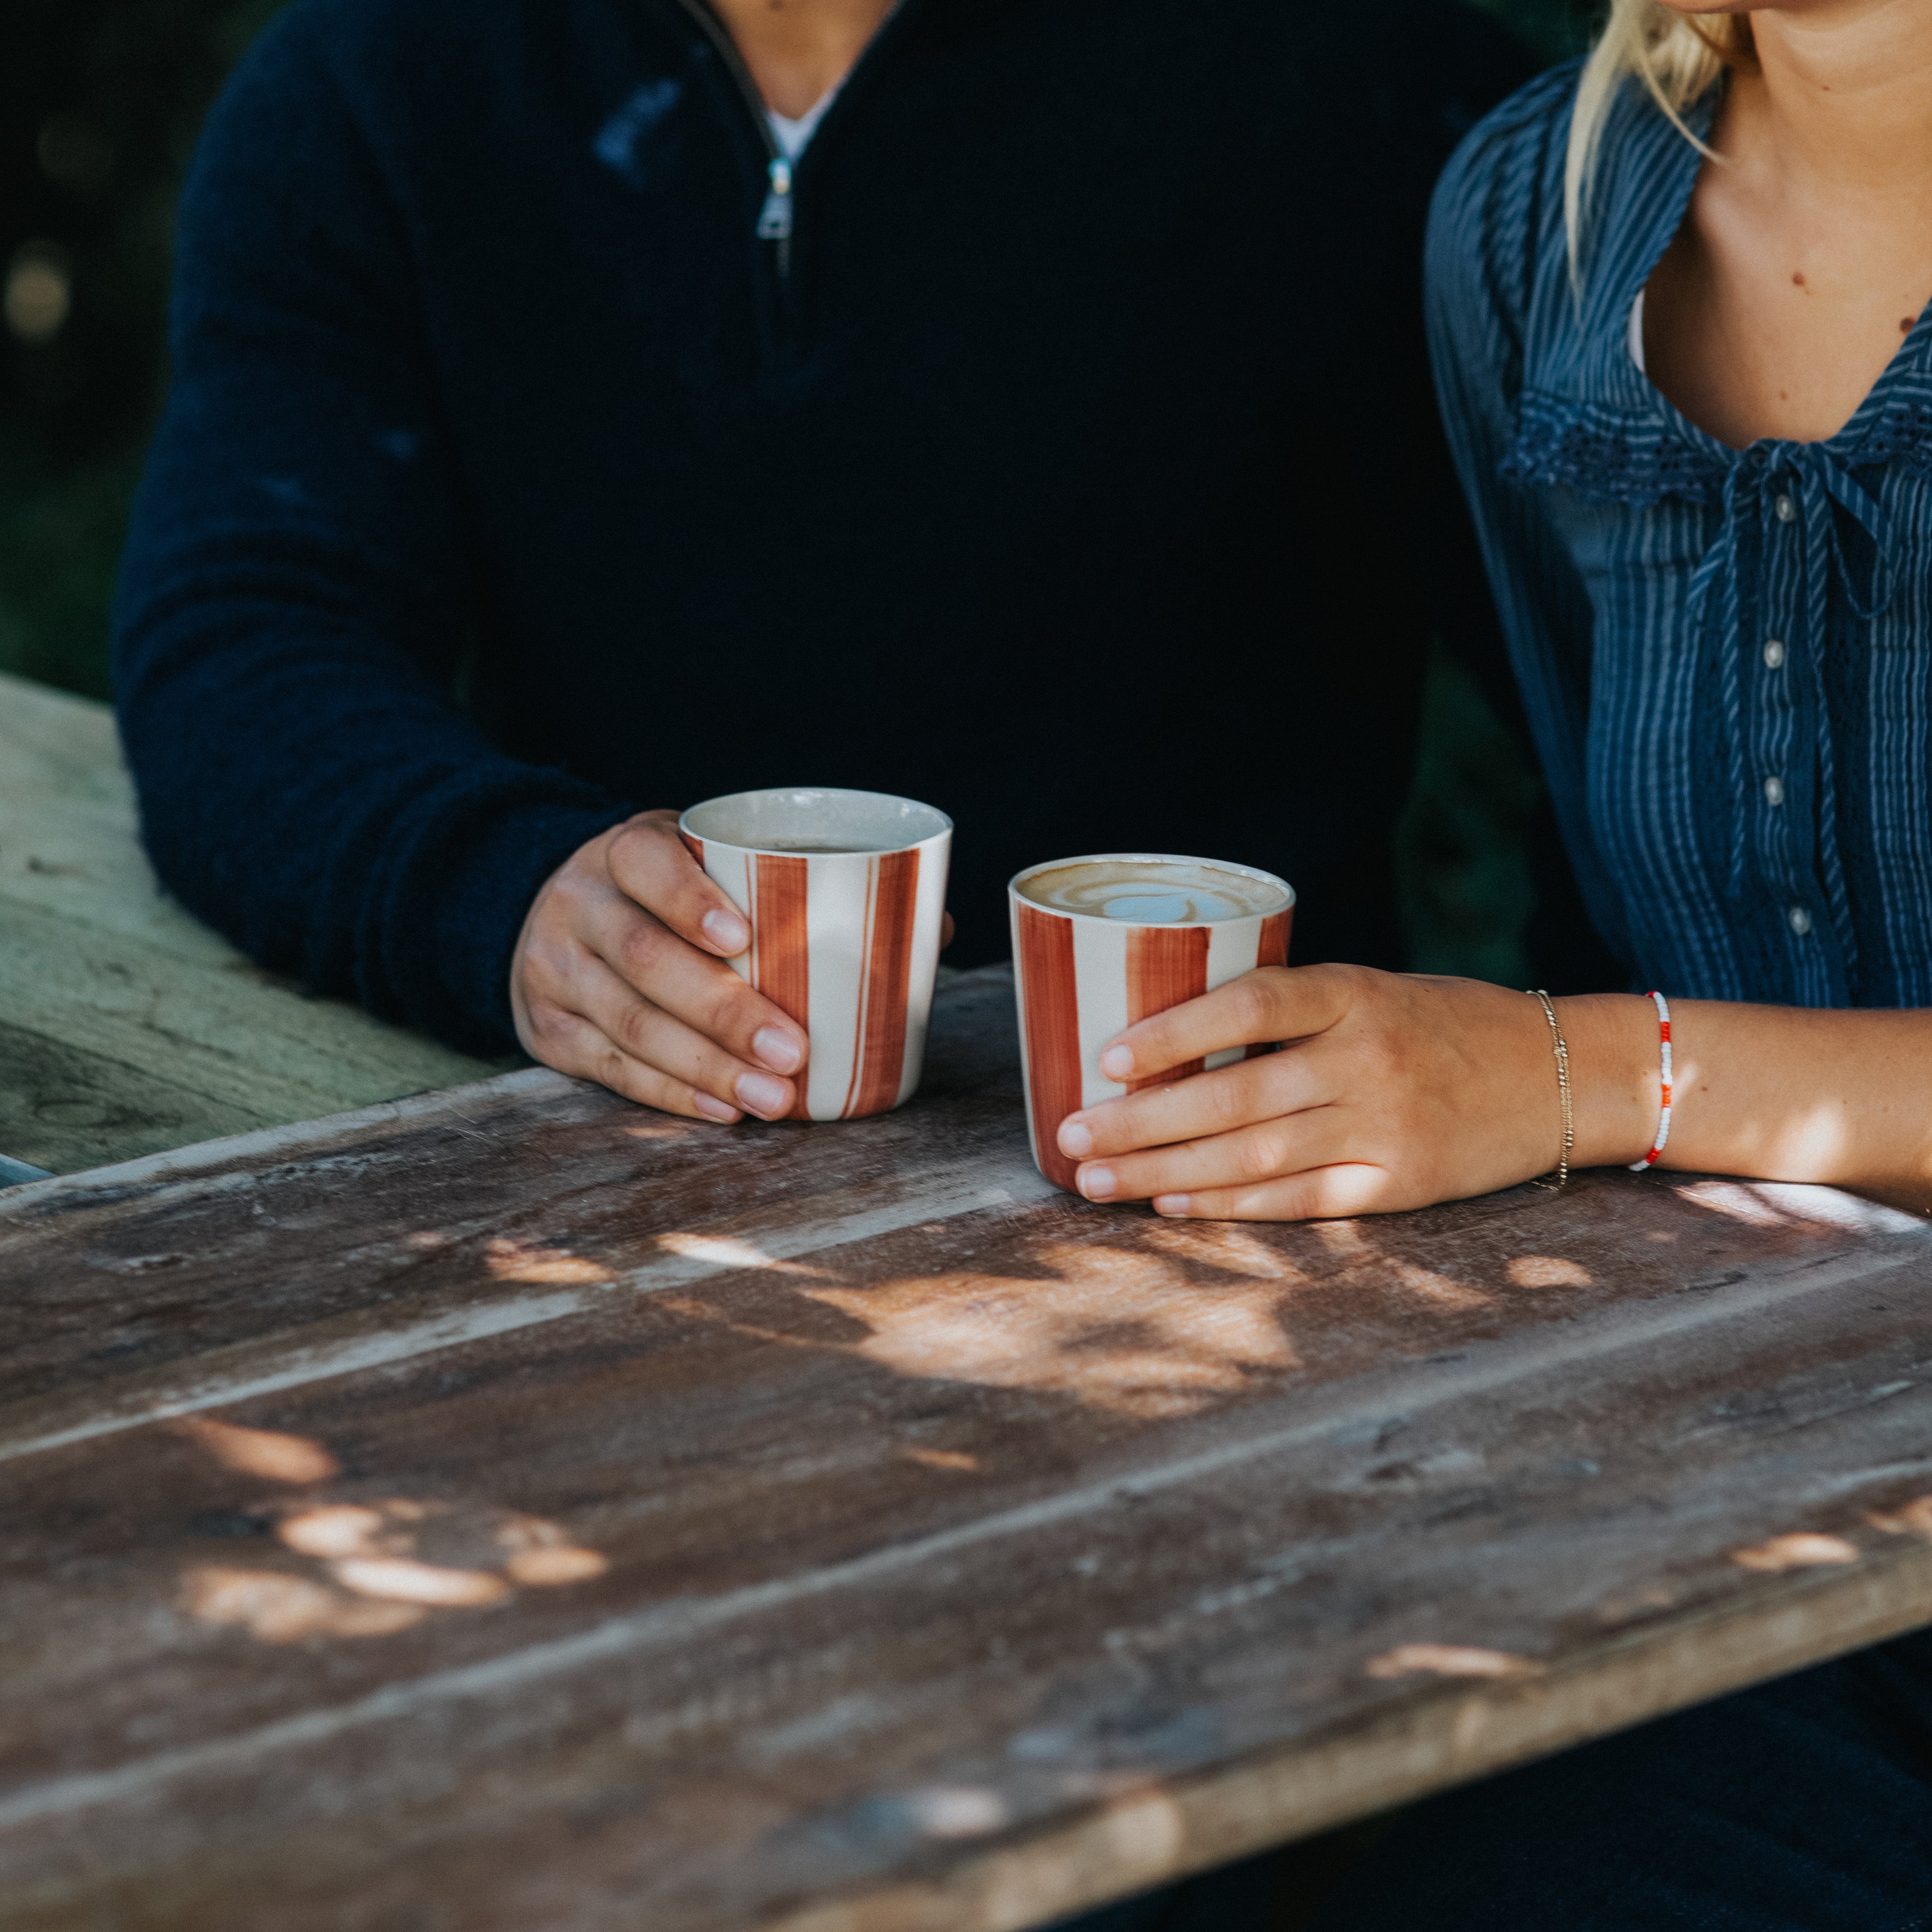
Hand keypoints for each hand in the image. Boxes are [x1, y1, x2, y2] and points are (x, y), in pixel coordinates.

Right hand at [510, 810, 806, 1122]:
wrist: (565, 918)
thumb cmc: (667, 893)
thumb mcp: (703, 861)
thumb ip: (771, 883)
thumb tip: (906, 932)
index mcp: (622, 852)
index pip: (647, 863)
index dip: (689, 900)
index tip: (744, 938)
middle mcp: (579, 905)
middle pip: (645, 959)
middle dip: (723, 1013)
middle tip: (791, 1050)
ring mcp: (555, 971)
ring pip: (631, 1025)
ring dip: (708, 1068)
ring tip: (773, 1096)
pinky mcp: (549, 1032)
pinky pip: (612, 1069)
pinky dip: (673, 1094)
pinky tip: (725, 1108)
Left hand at [1053, 964, 1599, 1219]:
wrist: (1563, 1074)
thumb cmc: (1447, 1025)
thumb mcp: (1375, 990)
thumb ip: (1293, 1013)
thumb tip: (1172, 1043)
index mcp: (1358, 993)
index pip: (1250, 1004)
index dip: (1173, 1031)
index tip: (1105, 1057)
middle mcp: (1368, 1059)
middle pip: (1234, 1096)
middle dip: (1139, 1122)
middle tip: (1068, 1135)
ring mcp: (1385, 1127)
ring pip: (1252, 1157)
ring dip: (1162, 1173)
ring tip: (1095, 1179)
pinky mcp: (1400, 1186)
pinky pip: (1298, 1200)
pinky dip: (1229, 1206)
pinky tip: (1172, 1207)